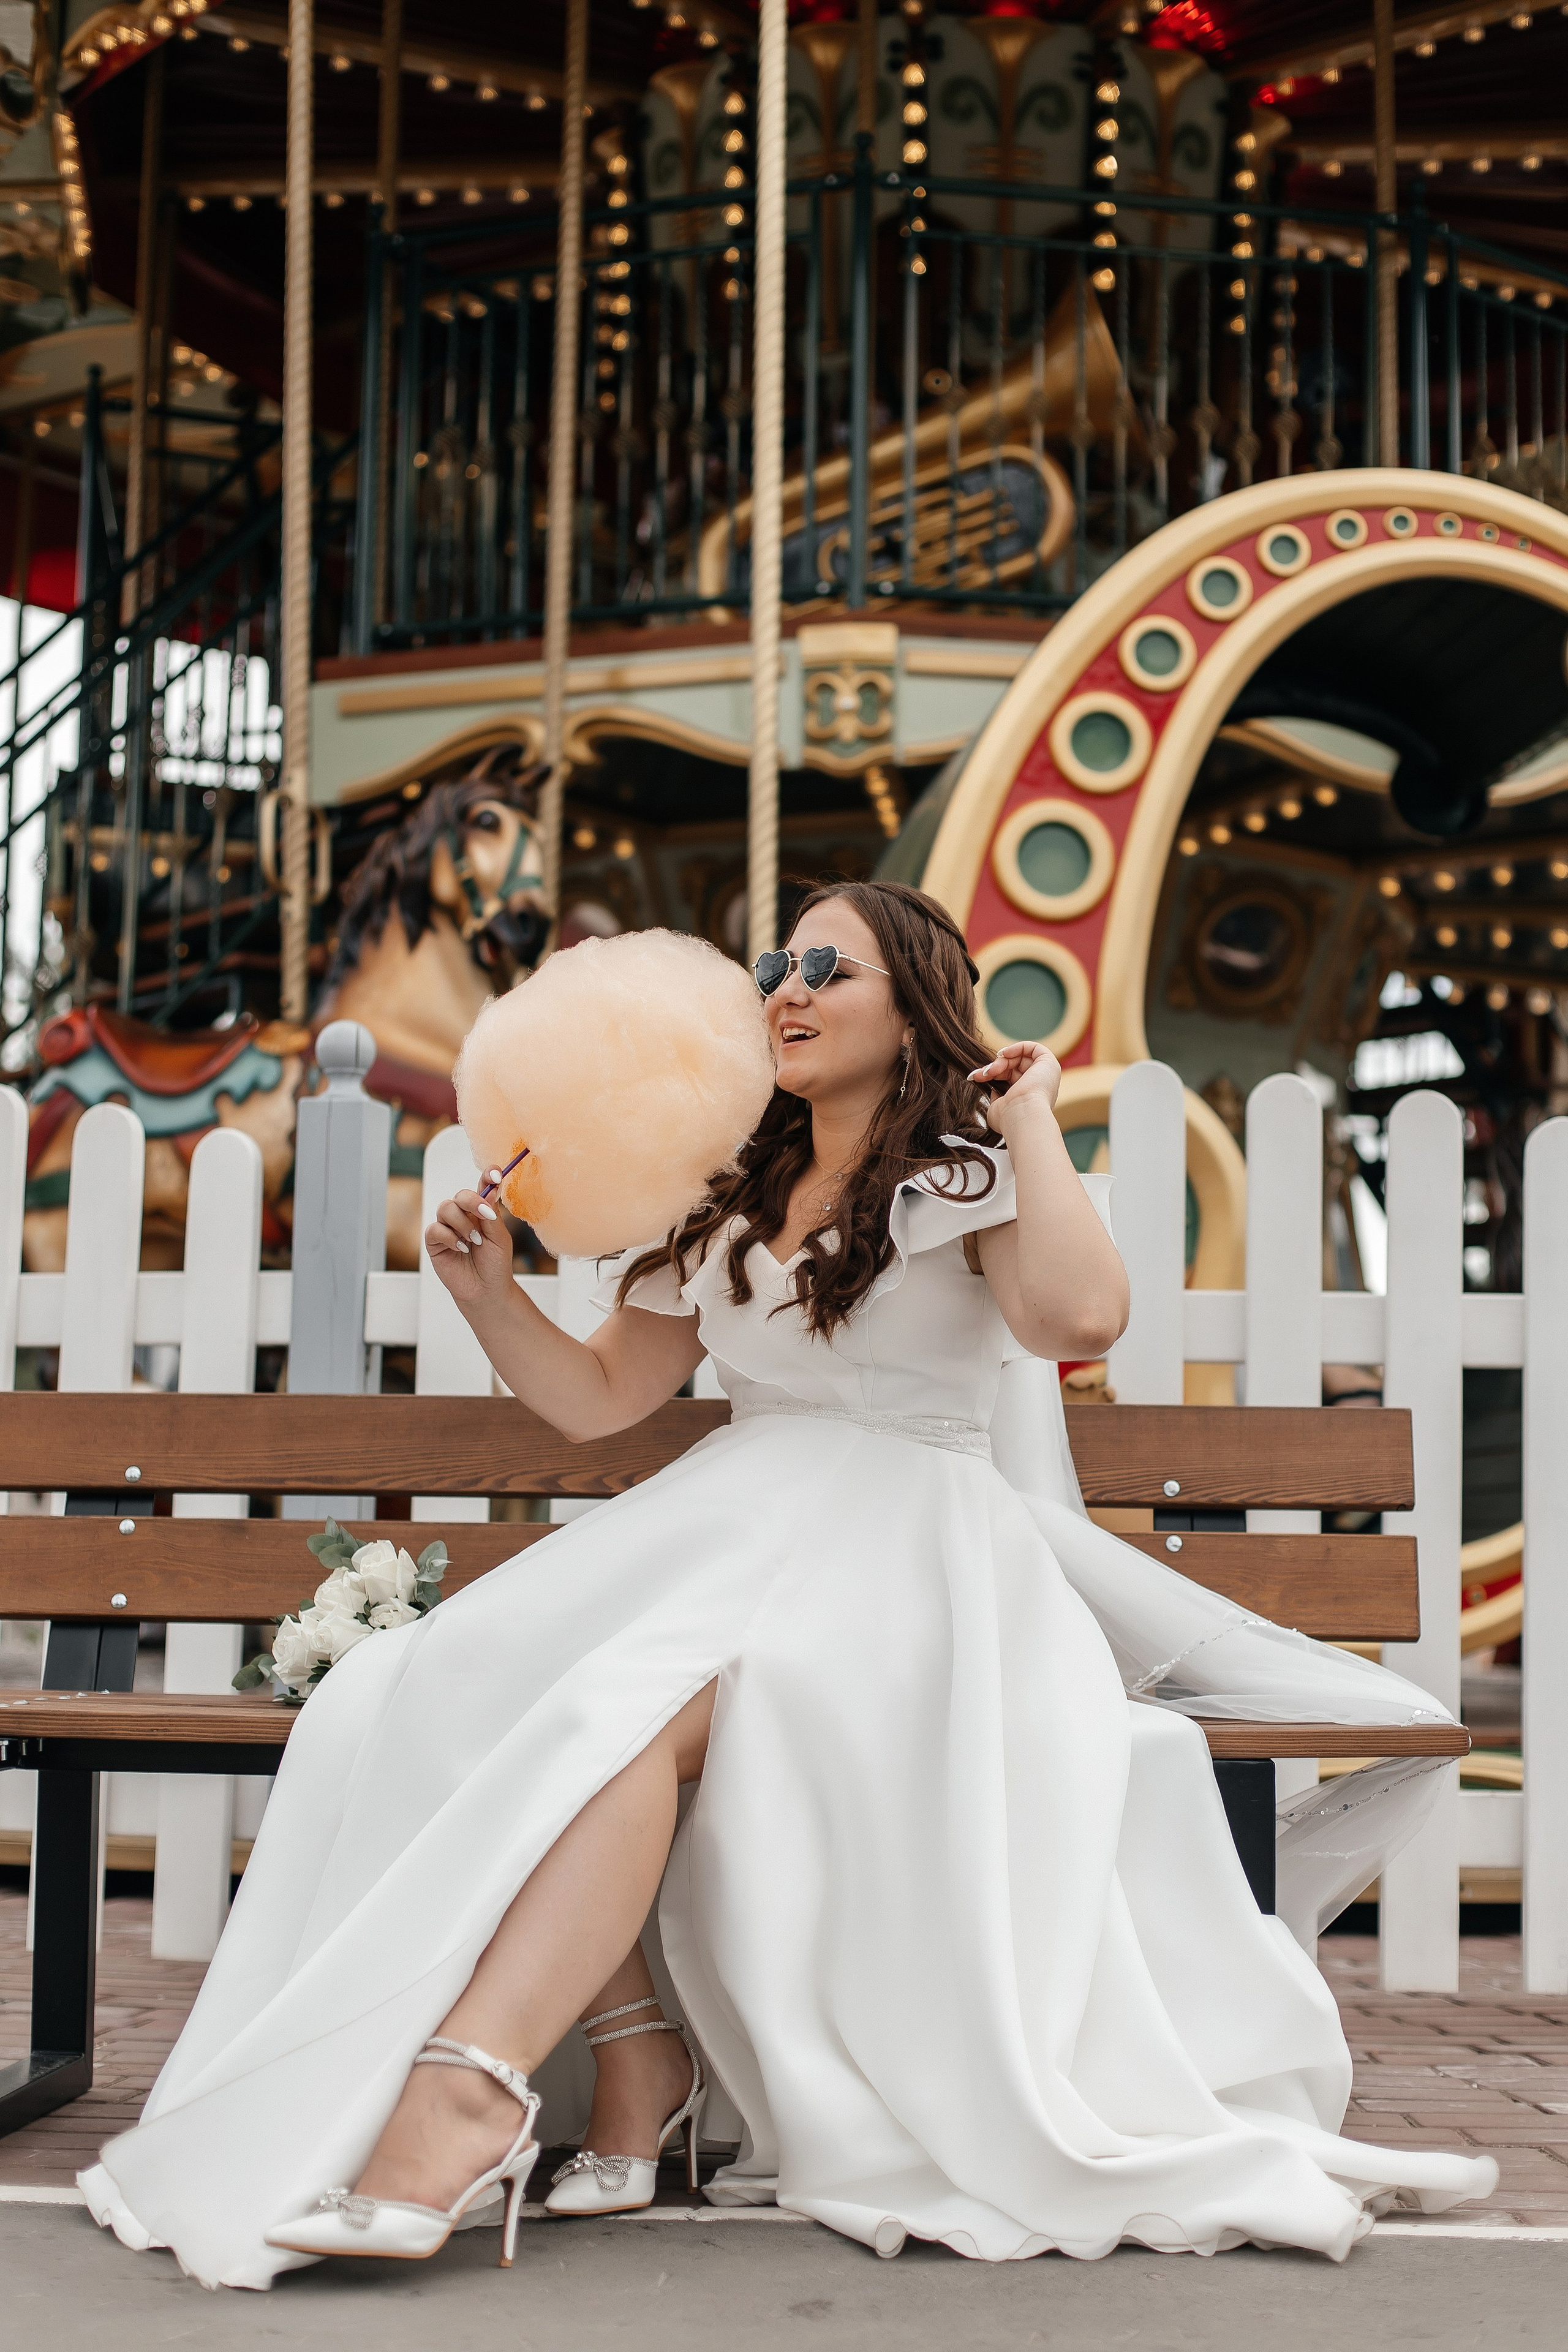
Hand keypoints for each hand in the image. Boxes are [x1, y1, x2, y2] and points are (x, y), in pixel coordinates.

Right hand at [424, 1188, 515, 1317]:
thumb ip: (492, 1214)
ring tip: (474, 1241)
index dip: (487, 1176)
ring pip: (446, 1208)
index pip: (482, 1187)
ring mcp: (448, 1227)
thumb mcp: (500, 1237)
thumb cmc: (495, 1264)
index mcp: (482, 1211)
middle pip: (461, 1195)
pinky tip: (461, 1248)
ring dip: (462, 1223)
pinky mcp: (435, 1242)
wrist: (486, 1290)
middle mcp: (464, 1216)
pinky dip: (450, 1237)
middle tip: (485, 1215)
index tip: (494, 1174)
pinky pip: (435, 1229)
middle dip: (473, 1201)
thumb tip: (489, 1190)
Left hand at [967, 1041, 1061, 1134]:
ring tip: (991, 1071)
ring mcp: (1045, 1073)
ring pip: (1019, 1058)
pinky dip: (1017, 1047)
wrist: (1021, 1115)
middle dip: (995, 1067)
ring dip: (1002, 1061)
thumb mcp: (997, 1106)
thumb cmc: (1009, 1117)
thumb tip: (993, 1086)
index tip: (978, 1076)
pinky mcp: (1048, 1062)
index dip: (993, 1073)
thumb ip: (996, 1096)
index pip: (1009, 1077)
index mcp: (1029, 1096)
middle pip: (1013, 1066)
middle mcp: (1038, 1085)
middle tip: (984, 1073)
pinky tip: (1004, 1055)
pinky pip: (1032, 1047)